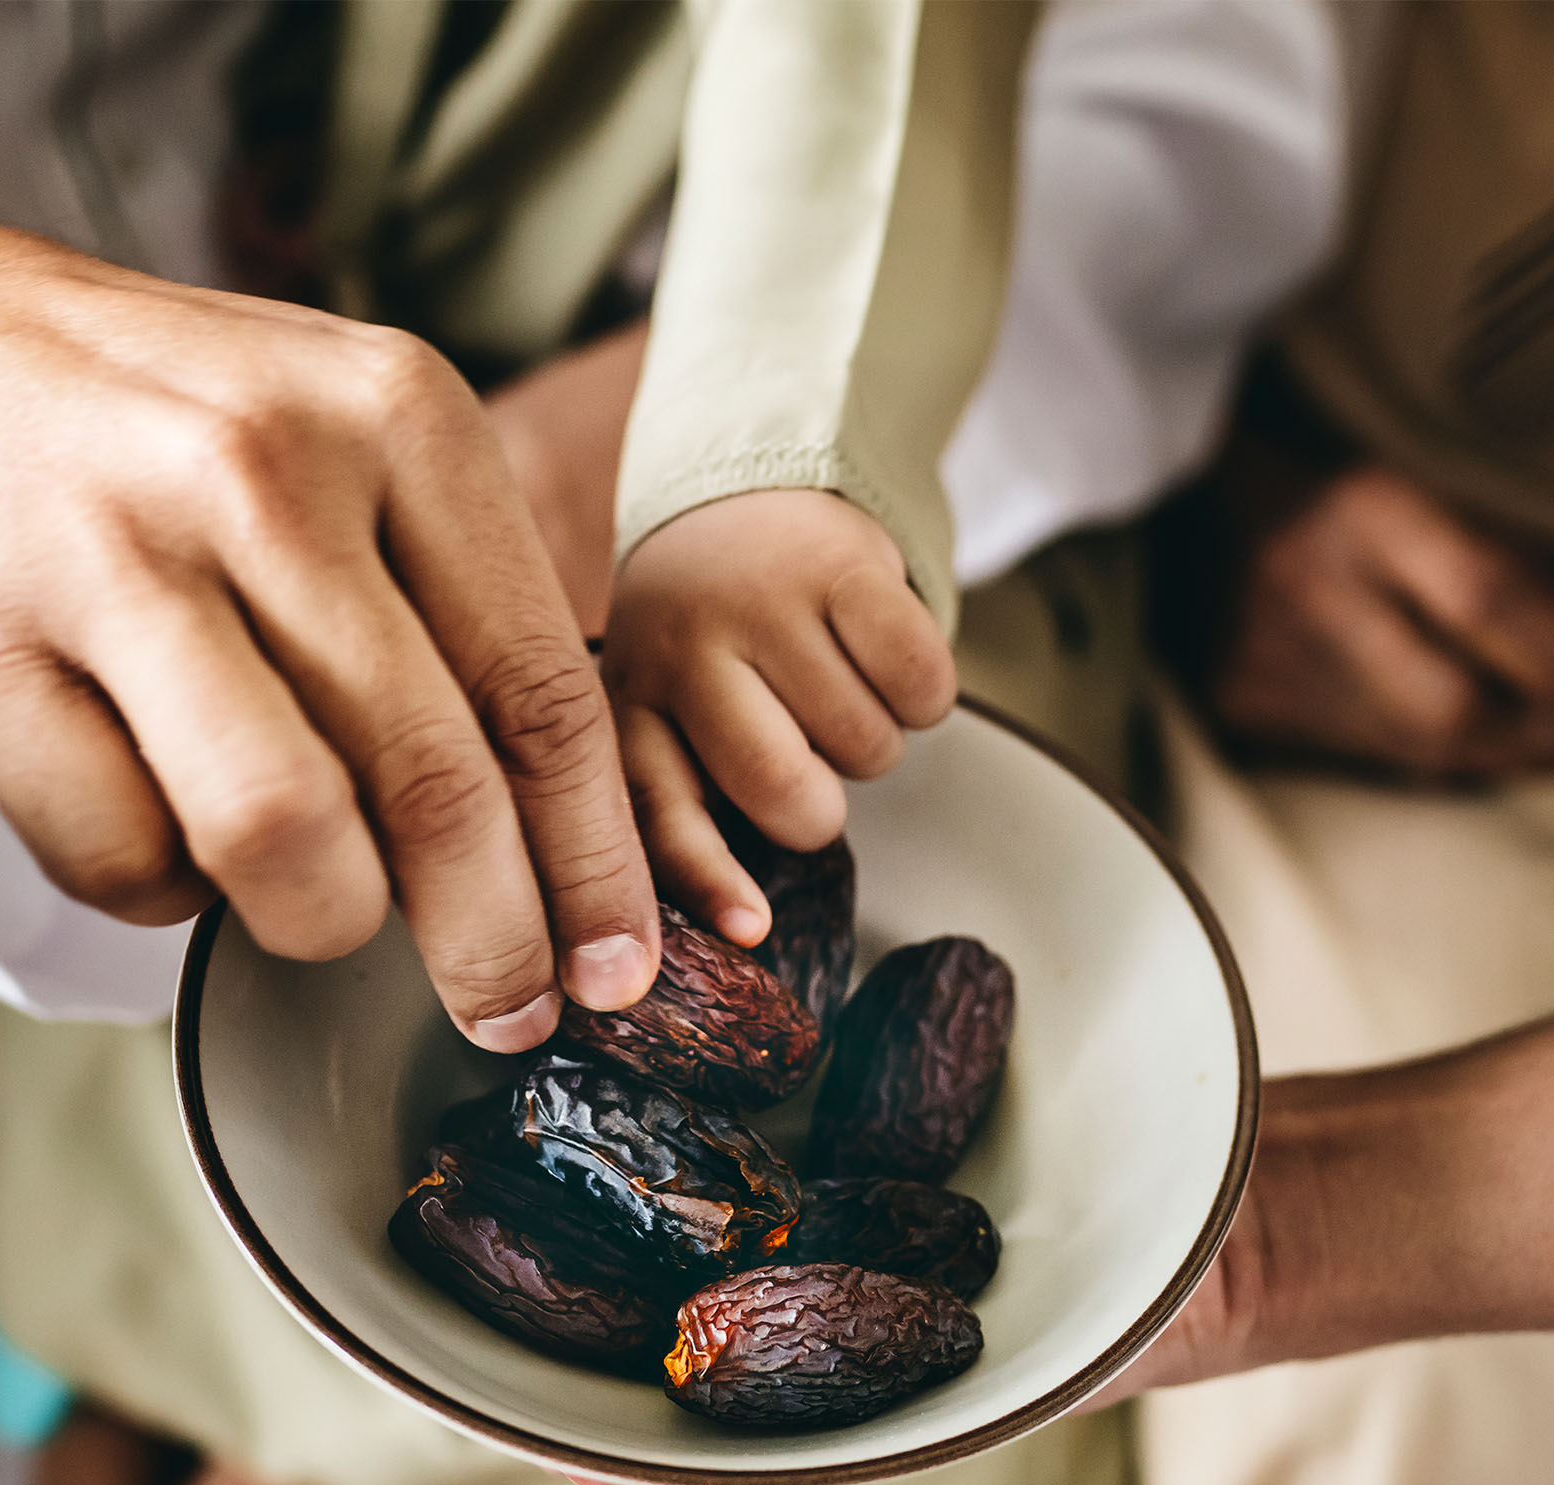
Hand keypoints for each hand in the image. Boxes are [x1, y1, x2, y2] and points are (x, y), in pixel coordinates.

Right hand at [0, 219, 657, 1049]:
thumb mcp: (361, 452)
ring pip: (281, 837)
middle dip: (490, 943)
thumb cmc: (188, 437)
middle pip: (431, 784)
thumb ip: (466, 612)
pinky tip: (169, 828)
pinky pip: (122, 858)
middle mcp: (267, 471)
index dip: (595, 863)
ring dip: (320, 922)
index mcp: (400, 414)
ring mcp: (116, 553)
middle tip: (506, 1011)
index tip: (615, 968)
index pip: (544, 691)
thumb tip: (569, 855)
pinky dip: (166, 892)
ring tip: (318, 907)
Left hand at [604, 491, 955, 941]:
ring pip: (868, 750)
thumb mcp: (665, 708)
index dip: (709, 880)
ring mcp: (762, 603)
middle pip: (789, 795)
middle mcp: (683, 651)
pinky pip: (922, 687)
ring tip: (830, 683)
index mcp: (629, 703)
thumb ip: (683, 797)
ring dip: (872, 741)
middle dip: (821, 807)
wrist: (747, 487)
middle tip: (807, 757)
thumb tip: (739, 926)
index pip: (661, 812)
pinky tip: (880, 656)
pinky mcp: (843, 565)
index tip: (755, 930)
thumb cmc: (711, 636)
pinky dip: (923, 693)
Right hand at [1207, 468, 1553, 781]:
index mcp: (1360, 506)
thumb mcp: (1428, 488)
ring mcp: (1261, 656)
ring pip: (1411, 748)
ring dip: (1500, 756)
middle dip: (1543, 733)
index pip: (1485, 598)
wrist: (1173, 501)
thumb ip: (1516, 568)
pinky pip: (1363, 755)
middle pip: (1450, 703)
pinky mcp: (1237, 704)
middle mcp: (1305, 586)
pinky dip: (1431, 756)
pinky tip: (1470, 742)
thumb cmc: (1336, 483)